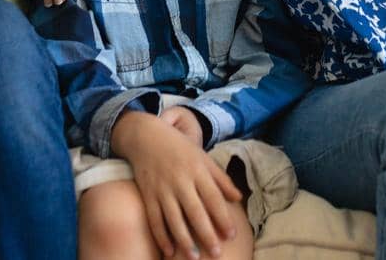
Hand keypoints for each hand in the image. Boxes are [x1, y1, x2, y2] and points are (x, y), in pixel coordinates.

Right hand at [112, 112, 241, 259]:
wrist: (146, 137)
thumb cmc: (179, 148)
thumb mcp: (203, 158)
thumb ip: (221, 179)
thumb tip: (239, 198)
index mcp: (198, 170)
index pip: (213, 198)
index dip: (223, 217)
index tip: (232, 235)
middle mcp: (181, 181)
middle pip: (195, 212)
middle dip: (207, 234)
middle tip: (217, 253)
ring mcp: (162, 189)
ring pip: (175, 219)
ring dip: (185, 240)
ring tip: (194, 258)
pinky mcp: (147, 195)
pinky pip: (155, 219)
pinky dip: (161, 236)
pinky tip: (169, 251)